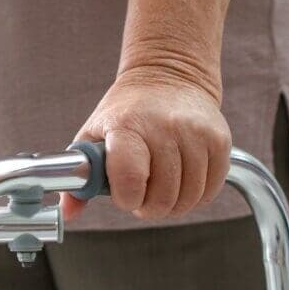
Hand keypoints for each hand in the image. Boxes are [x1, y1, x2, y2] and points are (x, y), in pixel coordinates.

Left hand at [62, 67, 231, 221]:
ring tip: (160, 188)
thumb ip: (80, 179)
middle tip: (142, 195)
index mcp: (127, 125)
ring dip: (173, 204)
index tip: (123, 194)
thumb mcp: (93, 136)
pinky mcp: (219, 140)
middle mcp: (164, 127)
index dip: (126, 198)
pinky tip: (181, 181)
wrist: (168, 76)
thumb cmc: (126, 111)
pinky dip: (195, 195)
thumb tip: (69, 213)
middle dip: (149, 207)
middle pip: (163, 196)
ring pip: (189, 197)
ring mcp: (195, 133)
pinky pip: (211, 189)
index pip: (131, 179)